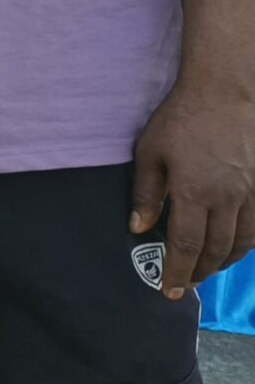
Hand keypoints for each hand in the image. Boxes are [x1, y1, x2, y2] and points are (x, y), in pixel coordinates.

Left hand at [128, 74, 254, 298]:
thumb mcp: (150, 152)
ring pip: (242, 242)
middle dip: (200, 272)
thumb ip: (147, 194)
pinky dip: (247, 244)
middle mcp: (227, 198)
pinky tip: (234, 248)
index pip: (186, 245)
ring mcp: (251, 192)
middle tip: (186, 284)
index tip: (168, 291)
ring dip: (224, 261)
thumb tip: (139, 229)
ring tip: (206, 270)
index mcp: (194, 192)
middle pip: (216, 249)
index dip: (178, 272)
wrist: (225, 92)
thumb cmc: (181, 119)